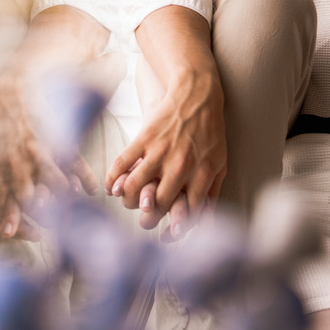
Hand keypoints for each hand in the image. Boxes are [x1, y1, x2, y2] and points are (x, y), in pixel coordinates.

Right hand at [104, 75, 225, 230]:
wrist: (198, 94)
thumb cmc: (210, 132)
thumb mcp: (219, 163)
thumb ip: (213, 194)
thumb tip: (205, 224)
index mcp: (203, 174)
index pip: (188, 212)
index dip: (176, 228)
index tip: (167, 235)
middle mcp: (181, 166)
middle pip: (157, 204)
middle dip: (147, 218)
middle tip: (143, 219)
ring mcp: (161, 151)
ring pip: (134, 187)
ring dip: (127, 199)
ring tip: (127, 200)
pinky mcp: (144, 137)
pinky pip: (122, 163)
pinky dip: (112, 179)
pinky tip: (110, 187)